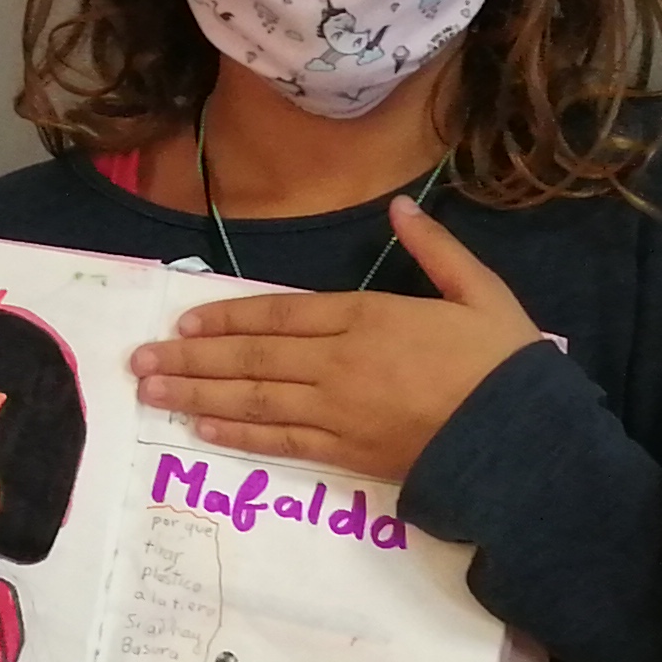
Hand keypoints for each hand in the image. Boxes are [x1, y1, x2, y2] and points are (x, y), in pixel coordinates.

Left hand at [131, 197, 539, 484]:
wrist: (523, 439)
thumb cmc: (504, 362)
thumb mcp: (479, 291)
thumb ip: (435, 249)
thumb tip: (400, 207)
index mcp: (368, 317)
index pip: (280, 314)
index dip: (228, 316)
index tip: (185, 319)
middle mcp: (340, 363)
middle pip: (252, 357)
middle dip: (191, 357)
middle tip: (139, 361)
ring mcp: (338, 412)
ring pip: (253, 398)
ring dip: (197, 394)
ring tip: (152, 390)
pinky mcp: (347, 454)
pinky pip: (280, 441)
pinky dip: (239, 433)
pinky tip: (204, 427)